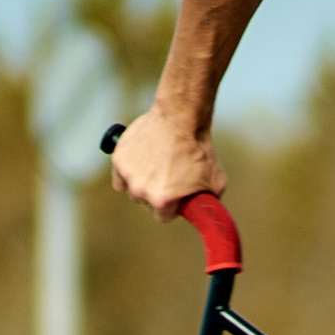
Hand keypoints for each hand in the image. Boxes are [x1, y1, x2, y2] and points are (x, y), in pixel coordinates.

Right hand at [110, 101, 224, 218]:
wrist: (180, 117)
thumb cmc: (198, 148)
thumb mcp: (215, 182)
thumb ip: (208, 201)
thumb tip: (209, 210)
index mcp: (161, 201)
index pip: (164, 217)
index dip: (173, 206)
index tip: (177, 196)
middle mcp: (141, 192)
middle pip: (146, 203)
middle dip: (157, 193)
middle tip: (168, 175)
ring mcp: (128, 175)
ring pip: (132, 190)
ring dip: (142, 182)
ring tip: (157, 164)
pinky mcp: (119, 159)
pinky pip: (120, 176)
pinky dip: (128, 172)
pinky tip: (141, 162)